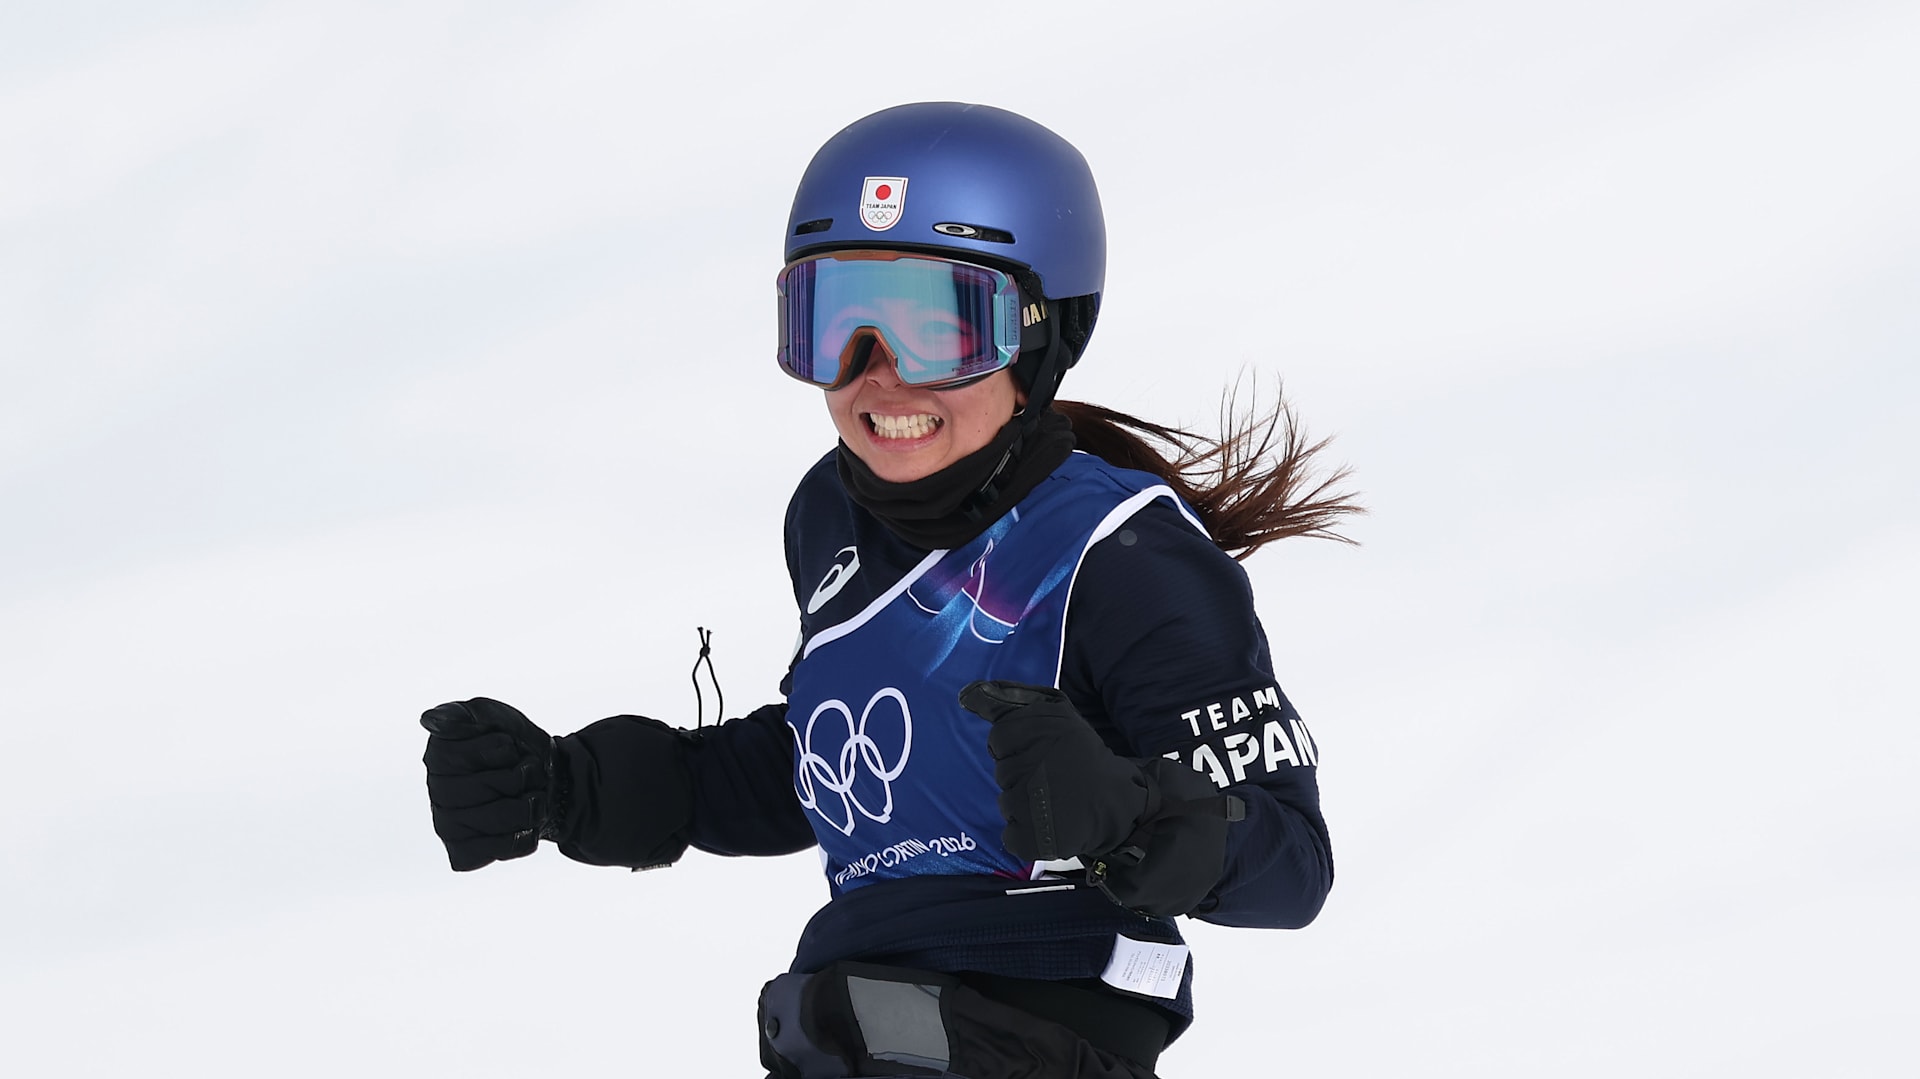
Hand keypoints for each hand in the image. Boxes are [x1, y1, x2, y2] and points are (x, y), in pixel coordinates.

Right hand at [420, 697, 555, 870]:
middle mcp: (436, 794)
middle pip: (489, 788)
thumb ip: (464, 714)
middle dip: (520, 776)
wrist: (547, 779)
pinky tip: (524, 824)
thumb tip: (430, 720)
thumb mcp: (494, 717)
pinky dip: (527, 834)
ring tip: (528, 795)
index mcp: (439, 757)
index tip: (508, 746)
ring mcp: (447, 827)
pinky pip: (504, 848)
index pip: (477, 755)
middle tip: (524, 772)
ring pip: (502, 818)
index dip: (504, 749)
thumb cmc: (514, 746)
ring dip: (531, 803)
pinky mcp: (464, 854)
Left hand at [957, 680, 1148, 861]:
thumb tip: (966, 694)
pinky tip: (1049, 823)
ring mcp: (1028, 803)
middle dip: (1022, 775)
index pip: (999, 739)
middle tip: (1052, 778)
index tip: (1039, 752)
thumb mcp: (1054, 715)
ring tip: (1054, 800)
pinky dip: (1026, 834)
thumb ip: (1008, 702)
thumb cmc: (1083, 757)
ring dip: (1024, 804)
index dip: (1017, 747)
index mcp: (1037, 731)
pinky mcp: (1032, 837)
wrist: (1118, 801)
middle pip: (1003, 772)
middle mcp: (1030, 764)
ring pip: (1006, 803)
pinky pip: (1010, 835)